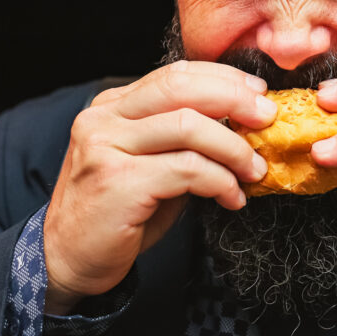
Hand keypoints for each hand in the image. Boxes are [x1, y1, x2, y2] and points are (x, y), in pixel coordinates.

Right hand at [42, 61, 275, 313]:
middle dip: (234, 99)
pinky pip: (187, 170)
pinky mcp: (117, 183)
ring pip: (188, 127)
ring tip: (255, 170)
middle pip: (181, 89)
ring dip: (233, 148)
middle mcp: (103, 119)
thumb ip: (183, 139)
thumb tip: (243, 124)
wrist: (68, 260)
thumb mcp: (151, 163)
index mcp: (111, 106)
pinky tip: (233, 198)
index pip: (174, 75)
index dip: (222, 79)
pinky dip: (221, 181)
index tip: (257, 93)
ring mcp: (106, 148)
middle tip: (267, 119)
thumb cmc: (118, 213)